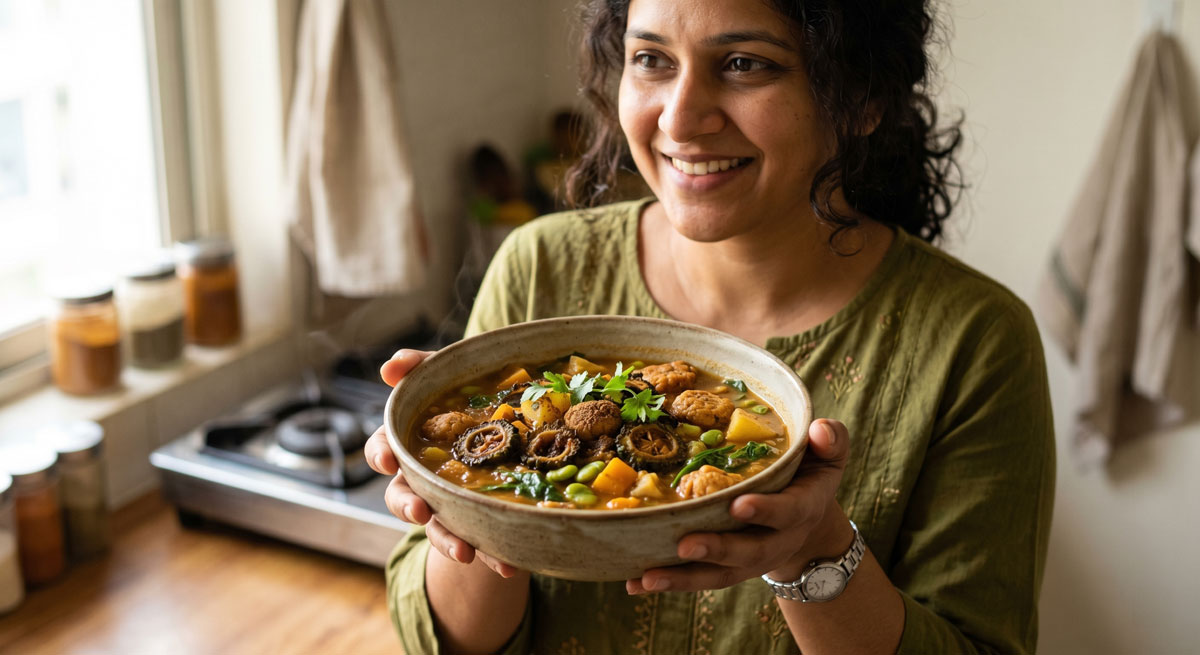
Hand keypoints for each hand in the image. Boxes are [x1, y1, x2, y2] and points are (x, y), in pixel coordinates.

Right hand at [365, 348, 520, 578]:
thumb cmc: (463, 393)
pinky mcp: (477, 520)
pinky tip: (511, 564)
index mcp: (408, 442)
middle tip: (420, 513)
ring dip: (448, 542)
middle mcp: (420, 478)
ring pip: (437, 528)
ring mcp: (446, 503)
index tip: (387, 459)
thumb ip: (418, 366)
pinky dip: (493, 556)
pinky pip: (480, 541)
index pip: (381, 448)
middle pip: (401, 497)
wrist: (508, 419)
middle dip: (408, 507)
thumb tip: (390, 367)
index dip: (379, 454)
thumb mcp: (444, 373)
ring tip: (467, 553)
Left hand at [626, 418, 853, 593]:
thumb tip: (820, 430)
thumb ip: (829, 439)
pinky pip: (698, 579)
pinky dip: (668, 581)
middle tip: (686, 545)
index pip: (788, 511)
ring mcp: (750, 559)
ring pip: (719, 574)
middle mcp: (776, 540)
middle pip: (748, 552)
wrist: (806, 516)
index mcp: (801, 508)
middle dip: (718, 549)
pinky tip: (633, 582)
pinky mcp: (726, 568)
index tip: (739, 504)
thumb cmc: (809, 473)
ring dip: (683, 578)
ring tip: (648, 577)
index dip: (766, 510)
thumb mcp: (826, 453)